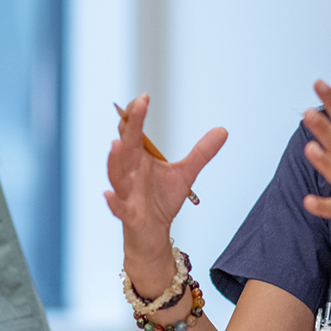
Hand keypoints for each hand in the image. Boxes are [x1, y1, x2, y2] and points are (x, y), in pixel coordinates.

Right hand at [105, 94, 226, 264]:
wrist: (153, 233)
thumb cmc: (161, 201)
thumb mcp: (185, 173)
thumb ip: (201, 152)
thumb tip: (223, 131)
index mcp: (138, 159)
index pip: (133, 131)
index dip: (136, 114)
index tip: (145, 97)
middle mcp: (129, 172)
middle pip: (125, 145)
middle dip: (130, 126)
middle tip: (137, 105)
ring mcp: (126, 192)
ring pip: (116, 174)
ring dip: (115, 159)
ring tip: (117, 143)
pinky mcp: (129, 214)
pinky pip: (118, 207)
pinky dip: (113, 202)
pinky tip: (108, 194)